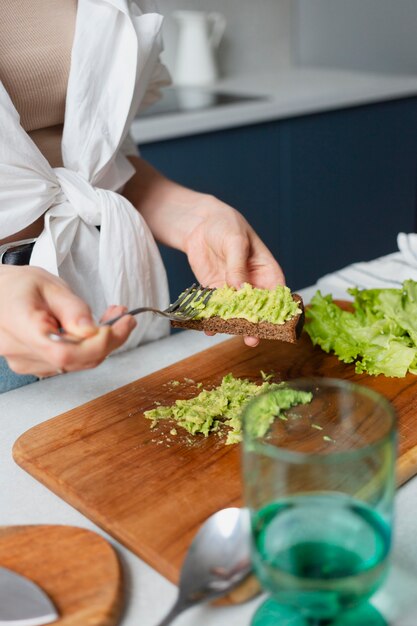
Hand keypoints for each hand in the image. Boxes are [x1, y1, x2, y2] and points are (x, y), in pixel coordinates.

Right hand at [0, 266, 135, 377]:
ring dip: (102, 343)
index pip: (62, 352)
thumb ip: (72, 308)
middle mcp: (20, 351)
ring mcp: (27, 362)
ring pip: (77, 363)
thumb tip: (91, 331)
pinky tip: (95, 330)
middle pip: (74, 360)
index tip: (114, 327)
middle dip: (108, 340)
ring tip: (113, 317)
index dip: (94, 345)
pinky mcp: (36, 366)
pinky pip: (71, 363)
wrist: (0, 294)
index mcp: (19, 325)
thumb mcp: (48, 285)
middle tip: (125, 317)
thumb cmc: (19, 286)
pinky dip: (89, 348)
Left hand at [183, 196, 284, 346]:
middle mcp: (252, 283)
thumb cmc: (226, 225)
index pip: (276, 293)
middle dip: (256, 324)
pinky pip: (216, 308)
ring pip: (237, 312)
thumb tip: (239, 288)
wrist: (200, 223)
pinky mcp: (215, 291)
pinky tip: (208, 327)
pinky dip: (212, 318)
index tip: (275, 325)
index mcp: (266, 270)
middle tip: (253, 339)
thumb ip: (237, 266)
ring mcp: (233, 289)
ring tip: (228, 334)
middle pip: (258, 309)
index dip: (277, 310)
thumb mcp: (235, 242)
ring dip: (233, 325)